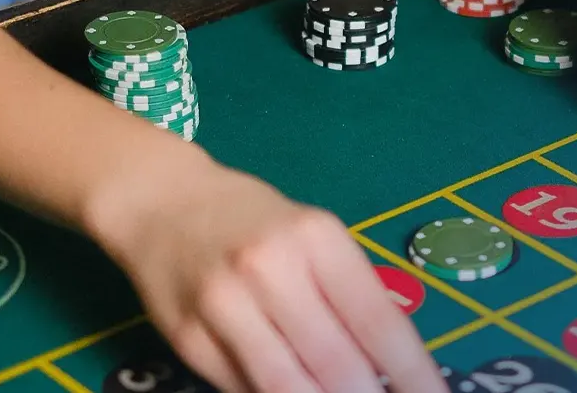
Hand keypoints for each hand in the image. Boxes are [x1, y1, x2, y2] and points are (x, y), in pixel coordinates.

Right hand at [90, 163, 442, 391]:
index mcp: (316, 239)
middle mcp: (270, 269)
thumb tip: (392, 368)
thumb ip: (350, 295)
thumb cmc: (255, 223)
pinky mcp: (187, 338)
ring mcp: (223, 306)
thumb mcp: (315, 238)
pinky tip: (293, 390)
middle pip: (337, 364)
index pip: (379, 323)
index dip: (413, 374)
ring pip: (287, 385)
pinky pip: (242, 388)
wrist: (162, 202)